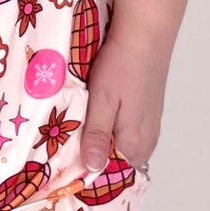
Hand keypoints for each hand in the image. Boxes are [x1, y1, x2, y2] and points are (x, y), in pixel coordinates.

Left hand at [73, 30, 169, 183]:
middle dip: (90, 158)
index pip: (108, 175)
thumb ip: (97, 136)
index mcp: (135, 144)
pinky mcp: (146, 113)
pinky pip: (125, 133)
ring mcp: (148, 127)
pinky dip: (109, 130)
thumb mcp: (102, 101)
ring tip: (74, 133)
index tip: (61, 168)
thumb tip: (92, 168)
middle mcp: (146, 141)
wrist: (145, 35)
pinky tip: (94, 117)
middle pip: (114, 163)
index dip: (85, 173)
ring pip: (119, 147)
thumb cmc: (122, 66)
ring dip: (99, 142)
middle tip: (63, 149)